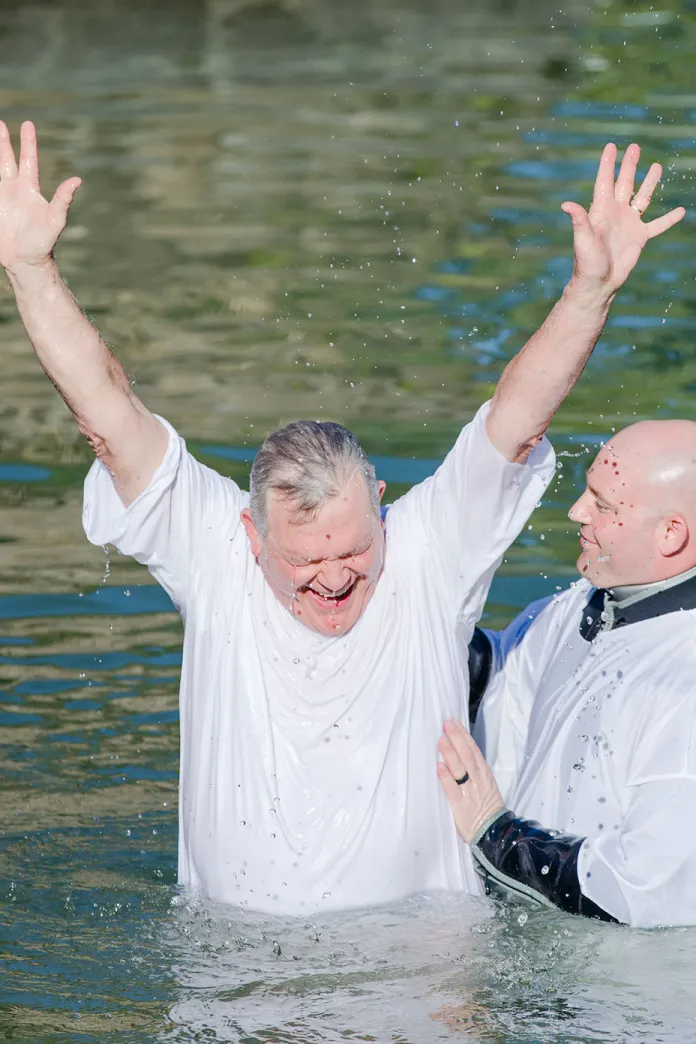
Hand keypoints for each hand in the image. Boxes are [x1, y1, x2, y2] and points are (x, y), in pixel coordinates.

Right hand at [0, 120, 80, 272]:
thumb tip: (77, 180)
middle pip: (7, 160)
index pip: (29, 161)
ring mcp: (2, 198)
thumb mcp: (55, 220)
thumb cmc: (43, 242)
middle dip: (3, 142)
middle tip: (0, 123)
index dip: (28, 143)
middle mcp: (15, 190)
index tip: (27, 124)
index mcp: (30, 190)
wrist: (25, 261)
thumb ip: (63, 200)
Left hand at [437, 719, 503, 843]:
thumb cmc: (487, 809)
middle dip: (456, 739)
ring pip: (460, 770)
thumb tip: (458, 754)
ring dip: (451, 754)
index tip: (454, 722)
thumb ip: (474, 772)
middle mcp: (478, 781)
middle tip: (446, 724)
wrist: (495, 835)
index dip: (464, 736)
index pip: (474, 751)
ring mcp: (470, 793)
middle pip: (467, 756)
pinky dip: (446, 778)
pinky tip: (439, 767)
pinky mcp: (461, 807)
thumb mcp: (485, 787)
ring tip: (441, 741)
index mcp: (485, 775)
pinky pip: (453, 790)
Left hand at [561, 142, 684, 293]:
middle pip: (624, 184)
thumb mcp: (582, 240)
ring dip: (649, 183)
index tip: (612, 146)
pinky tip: (681, 211)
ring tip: (656, 166)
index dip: (608, 164)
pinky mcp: (640, 238)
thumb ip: (578, 220)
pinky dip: (669, 219)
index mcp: (601, 211)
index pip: (605, 181)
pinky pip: (657, 225)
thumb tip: (565, 204)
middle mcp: (615, 213)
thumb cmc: (587, 263)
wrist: (599, 283)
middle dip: (630, 166)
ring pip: (642, 198)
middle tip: (635, 147)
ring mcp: (629, 224)